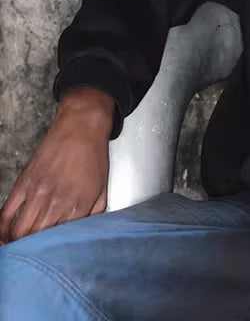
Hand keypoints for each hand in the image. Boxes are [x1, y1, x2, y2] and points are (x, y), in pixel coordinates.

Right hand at [0, 87, 113, 243]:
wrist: (82, 128)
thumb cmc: (94, 157)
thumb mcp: (103, 187)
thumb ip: (94, 213)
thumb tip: (86, 232)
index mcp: (78, 205)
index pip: (61, 239)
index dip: (54, 251)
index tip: (52, 257)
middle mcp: (56, 202)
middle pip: (37, 239)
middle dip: (33, 252)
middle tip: (31, 258)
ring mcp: (37, 193)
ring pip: (20, 230)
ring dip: (16, 243)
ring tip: (17, 251)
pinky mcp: (24, 183)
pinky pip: (6, 213)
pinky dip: (1, 229)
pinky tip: (3, 237)